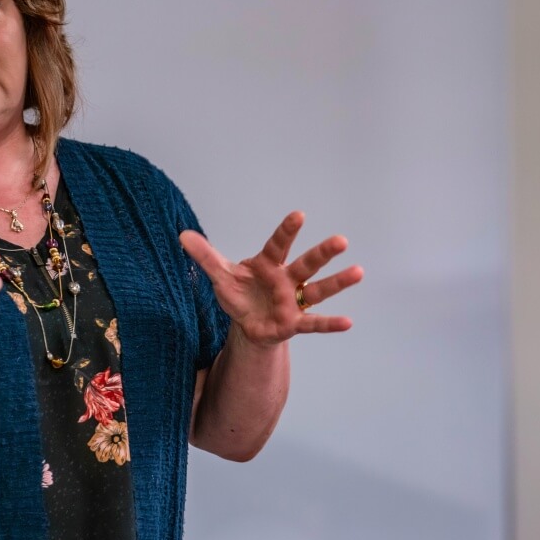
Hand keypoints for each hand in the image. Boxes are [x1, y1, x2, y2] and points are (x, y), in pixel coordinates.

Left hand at [180, 211, 362, 347]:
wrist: (247, 324)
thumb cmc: (240, 294)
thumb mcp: (220, 276)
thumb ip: (205, 256)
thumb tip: (182, 235)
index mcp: (269, 264)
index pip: (279, 244)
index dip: (287, 231)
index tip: (299, 215)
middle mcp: (287, 279)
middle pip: (307, 264)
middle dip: (323, 253)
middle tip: (341, 240)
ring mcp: (294, 301)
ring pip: (318, 290)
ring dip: (337, 282)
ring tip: (358, 272)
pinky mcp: (295, 322)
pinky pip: (315, 323)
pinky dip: (330, 324)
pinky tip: (348, 322)